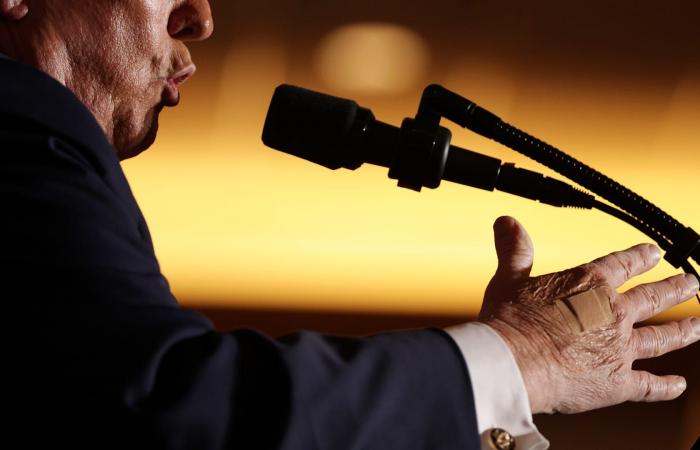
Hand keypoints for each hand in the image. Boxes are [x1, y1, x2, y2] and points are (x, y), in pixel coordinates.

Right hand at [479, 216, 699, 413]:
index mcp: (589, 283)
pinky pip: (650, 386)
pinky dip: (666, 387)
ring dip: (683, 331)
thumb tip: (507, 221)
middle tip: (692, 283)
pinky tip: (679, 385)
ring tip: (698, 325)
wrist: (515, 363)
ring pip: (661, 338)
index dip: (640, 257)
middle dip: (675, 288)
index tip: (654, 252)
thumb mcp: (509, 278)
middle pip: (652, 298)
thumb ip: (515, 250)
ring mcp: (620, 348)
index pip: (622, 264)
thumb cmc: (510, 321)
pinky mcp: (619, 383)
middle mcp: (613, 312)